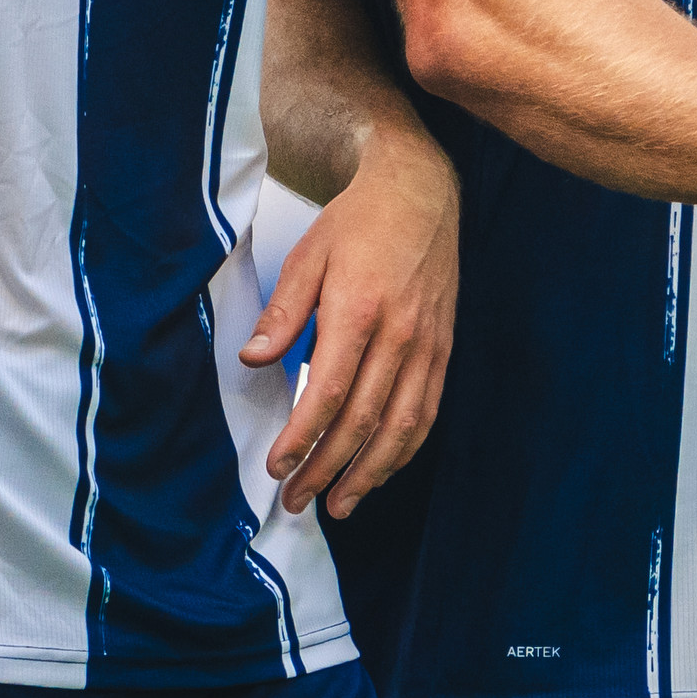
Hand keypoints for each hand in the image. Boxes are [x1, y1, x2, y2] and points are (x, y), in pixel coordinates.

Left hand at [243, 120, 456, 517]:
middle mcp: (400, 335)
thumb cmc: (358, 222)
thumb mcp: (309, 254)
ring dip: (369, 474)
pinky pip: (427, 413)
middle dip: (326, 469)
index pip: (328, 393)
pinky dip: (404, 450)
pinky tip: (380, 471)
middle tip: (296, 501)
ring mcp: (427, 346)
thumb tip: (253, 360)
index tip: (277, 468)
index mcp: (359, 311)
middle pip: (363, 421)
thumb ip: (283, 312)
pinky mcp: (443, 350)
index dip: (302, 439)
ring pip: (402, 428)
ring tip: (339, 505)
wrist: (421, 192)